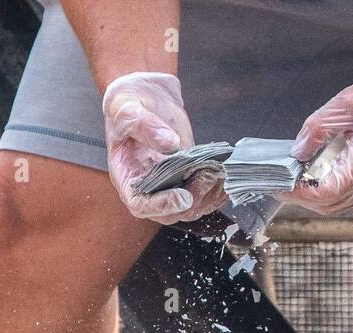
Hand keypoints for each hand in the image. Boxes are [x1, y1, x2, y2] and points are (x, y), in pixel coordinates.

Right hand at [102, 72, 226, 224]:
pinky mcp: (187, 178)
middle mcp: (148, 188)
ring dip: (209, 196)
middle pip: (170, 213)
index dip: (161, 206)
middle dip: (192, 200)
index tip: (183, 197)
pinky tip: (226, 175)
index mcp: (126, 177)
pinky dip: (217, 191)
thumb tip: (170, 144)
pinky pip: (203, 195)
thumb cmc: (127, 106)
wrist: (145, 98)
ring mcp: (169, 185)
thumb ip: (146, 126)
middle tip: (207, 176)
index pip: (141, 204)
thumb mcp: (127, 110)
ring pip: (191, 208)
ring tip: (219, 173)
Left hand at [286, 69, 352, 214]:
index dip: (301, 194)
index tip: (282, 186)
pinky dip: (330, 198)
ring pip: (339, 208)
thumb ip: (317, 129)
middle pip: (331, 205)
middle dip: (303, 198)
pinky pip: (350, 203)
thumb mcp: (343, 104)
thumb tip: (297, 153)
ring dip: (316, 200)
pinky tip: (317, 185)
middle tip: (283, 185)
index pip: (328, 192)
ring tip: (297, 184)